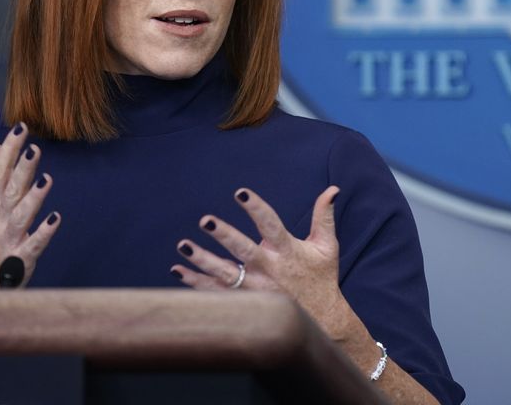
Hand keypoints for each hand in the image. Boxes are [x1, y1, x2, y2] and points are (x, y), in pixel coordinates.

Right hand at [0, 122, 60, 288]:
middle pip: (10, 190)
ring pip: (21, 215)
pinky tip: (56, 219)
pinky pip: (33, 245)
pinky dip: (43, 233)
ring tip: (46, 179)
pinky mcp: (20, 258)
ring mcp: (7, 239)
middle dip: (21, 169)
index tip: (21, 127)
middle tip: (33, 147)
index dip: (10, 149)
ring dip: (33, 198)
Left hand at [171, 186, 359, 338]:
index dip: (256, 207)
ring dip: (203, 260)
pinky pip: (215, 293)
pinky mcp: (245, 303)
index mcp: (288, 251)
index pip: (271, 224)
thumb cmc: (321, 278)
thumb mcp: (327, 246)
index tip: (241, 192)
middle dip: (225, 235)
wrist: (321, 321)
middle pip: (244, 251)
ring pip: (224, 274)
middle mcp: (270, 269)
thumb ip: (325, 216)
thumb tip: (332, 189)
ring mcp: (255, 289)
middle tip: (206, 221)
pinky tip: (178, 270)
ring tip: (184, 245)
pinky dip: (196, 283)